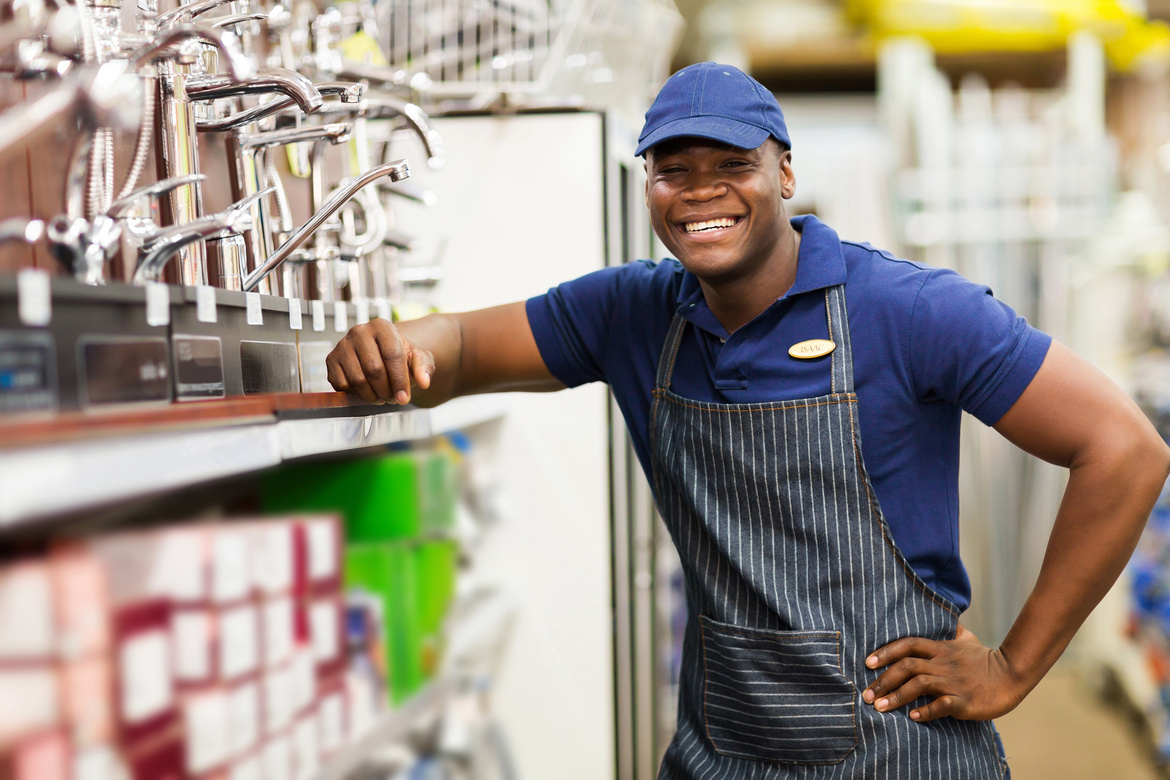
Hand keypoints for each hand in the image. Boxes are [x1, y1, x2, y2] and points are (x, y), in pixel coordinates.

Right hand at [326, 318, 435, 404]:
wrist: (380, 354)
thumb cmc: (400, 356)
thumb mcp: (418, 358)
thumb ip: (424, 368)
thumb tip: (425, 381)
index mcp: (382, 326)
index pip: (392, 355)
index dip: (400, 380)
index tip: (405, 398)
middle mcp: (359, 331)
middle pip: (374, 369)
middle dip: (386, 391)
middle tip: (393, 399)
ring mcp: (342, 345)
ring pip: (357, 379)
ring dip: (372, 396)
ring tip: (382, 397)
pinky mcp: (331, 360)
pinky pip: (343, 384)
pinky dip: (356, 395)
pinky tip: (367, 392)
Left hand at [861, 623, 1025, 721]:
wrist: (1011, 676)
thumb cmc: (984, 659)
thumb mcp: (966, 638)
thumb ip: (950, 630)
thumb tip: (944, 617)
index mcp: (940, 649)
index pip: (908, 644)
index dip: (886, 652)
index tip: (868, 663)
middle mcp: (943, 664)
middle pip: (907, 666)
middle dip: (884, 680)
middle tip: (867, 694)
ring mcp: (953, 682)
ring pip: (920, 685)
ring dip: (897, 697)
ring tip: (880, 708)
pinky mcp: (964, 700)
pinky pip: (942, 705)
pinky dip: (926, 711)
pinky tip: (912, 717)